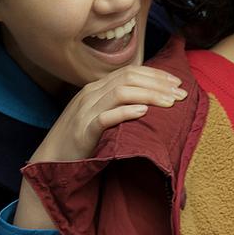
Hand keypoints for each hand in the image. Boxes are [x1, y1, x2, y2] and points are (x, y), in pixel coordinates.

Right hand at [16, 65, 185, 227]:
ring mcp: (85, 112)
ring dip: (149, 95)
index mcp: (96, 89)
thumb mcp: (101, 116)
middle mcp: (90, 94)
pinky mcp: (82, 132)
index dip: (156, 74)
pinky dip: (125, 112)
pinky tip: (143, 113)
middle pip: (129, 78)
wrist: (51, 162)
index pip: (130, 72)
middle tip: (182, 93)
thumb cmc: (81, 141)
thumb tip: (152, 102)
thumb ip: (120, 105)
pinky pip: (105, 117)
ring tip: (170, 103)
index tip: (178, 82)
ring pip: (120, 92)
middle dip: (159, 83)